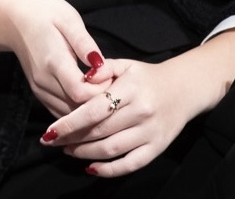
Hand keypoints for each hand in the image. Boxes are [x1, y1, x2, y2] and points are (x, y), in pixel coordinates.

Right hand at [0, 0, 114, 117]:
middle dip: (98, 103)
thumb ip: (84, 43)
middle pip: (76, 108)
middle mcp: (44, 81)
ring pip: (68, 115)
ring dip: (88, 110)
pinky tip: (89, 99)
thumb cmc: (46, 16)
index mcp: (54, 61)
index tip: (111, 77)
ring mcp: (40, 90)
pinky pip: (61, 113)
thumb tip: (100, 64)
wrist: (16, 22)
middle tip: (112, 86)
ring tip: (103, 92)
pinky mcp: (39, 94)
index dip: (100, 91)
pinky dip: (77, 112)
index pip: (80, 92)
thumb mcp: (69, 19)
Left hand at [38, 55, 195, 176]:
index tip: (51, 131)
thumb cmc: (147, 77)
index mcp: (131, 88)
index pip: (94, 109)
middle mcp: (141, 111)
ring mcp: (150, 132)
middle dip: (72, 139)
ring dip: (84, 153)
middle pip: (99, 131)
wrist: (183, 88)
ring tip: (68, 150)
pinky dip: (108, 170)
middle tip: (54, 140)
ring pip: (110, 149)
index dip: (70, 122)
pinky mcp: (157, 148)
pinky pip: (129, 164)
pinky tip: (91, 167)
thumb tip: (82, 79)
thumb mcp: (126, 65)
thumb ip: (102, 68)